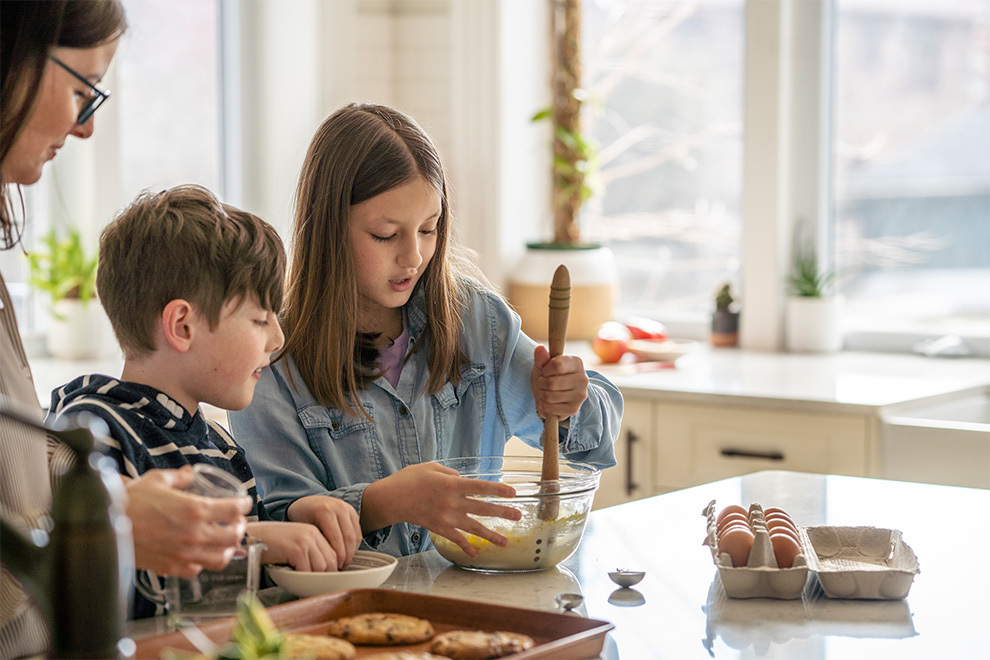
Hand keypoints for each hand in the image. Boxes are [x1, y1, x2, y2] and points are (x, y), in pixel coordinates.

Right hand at [126, 467, 250, 577]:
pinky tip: (201, 554)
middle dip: (240, 527)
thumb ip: (180, 476)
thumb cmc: (130, 501)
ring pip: (221, 558)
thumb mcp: (158, 479)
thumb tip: (190, 473)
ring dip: (228, 548)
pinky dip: (204, 562)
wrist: (104, 525)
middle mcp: (194, 534)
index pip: (234, 509)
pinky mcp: (172, 567)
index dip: (244, 504)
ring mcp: (185, 553)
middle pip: (234, 535)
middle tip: (236, 521)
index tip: (244, 502)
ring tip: (225, 541)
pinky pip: (198, 570)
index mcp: (195, 509)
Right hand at [248, 521, 343, 571]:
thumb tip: (324, 573)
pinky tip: (290, 575)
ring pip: (321, 567)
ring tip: (298, 579)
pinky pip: (307, 570)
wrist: (250, 537)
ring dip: (311, 578)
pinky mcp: (297, 549)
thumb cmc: (269, 544)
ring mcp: (305, 541)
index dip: (329, 570)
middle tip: (310, 584)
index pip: (333, 554)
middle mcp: (312, 534)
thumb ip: (309, 552)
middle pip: (330, 562)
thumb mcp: (294, 543)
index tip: (321, 579)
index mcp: (314, 532)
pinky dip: (300, 577)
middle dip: (322, 576)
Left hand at [286, 495, 361, 568]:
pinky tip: (347, 553)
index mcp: (324, 511)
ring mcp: (347, 507)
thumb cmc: (302, 518)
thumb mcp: (306, 530)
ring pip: (355, 536)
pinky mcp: (352, 511)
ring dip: (352, 552)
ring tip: (344, 562)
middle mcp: (338, 507)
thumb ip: (317, 543)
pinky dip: (355, 545)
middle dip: (346, 556)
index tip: (335, 567)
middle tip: (341, 568)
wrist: (305, 502)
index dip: (338, 556)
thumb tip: (325, 565)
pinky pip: (358, 531)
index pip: (336, 539)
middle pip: (349, 538)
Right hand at [361, 462, 520, 557]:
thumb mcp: (431, 467)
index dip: (497, 489)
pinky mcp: (439, 528)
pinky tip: (476, 554)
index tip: (513, 492)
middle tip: (518, 515)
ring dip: (491, 535)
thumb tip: (463, 479)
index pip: (480, 487)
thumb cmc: (410, 479)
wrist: (391, 499)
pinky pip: (456, 539)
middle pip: (482, 508)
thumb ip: (451, 473)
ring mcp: (446, 517)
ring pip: (474, 528)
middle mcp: (452, 502)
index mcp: (451, 484)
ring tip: (506, 541)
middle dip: (502, 512)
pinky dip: (466, 547)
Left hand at [530, 345, 588, 420]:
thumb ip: (542, 358)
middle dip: (541, 383)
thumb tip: (539, 348)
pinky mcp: (574, 409)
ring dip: (541, 394)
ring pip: (550, 396)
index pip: (557, 365)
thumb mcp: (544, 365)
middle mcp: (583, 378)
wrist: (556, 393)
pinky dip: (543, 405)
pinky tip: (547, 401)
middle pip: (552, 383)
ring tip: (545, 391)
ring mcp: (580, 395)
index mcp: (577, 363)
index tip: (544, 371)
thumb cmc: (549, 375)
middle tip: (542, 383)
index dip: (545, 369)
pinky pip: (550, 408)